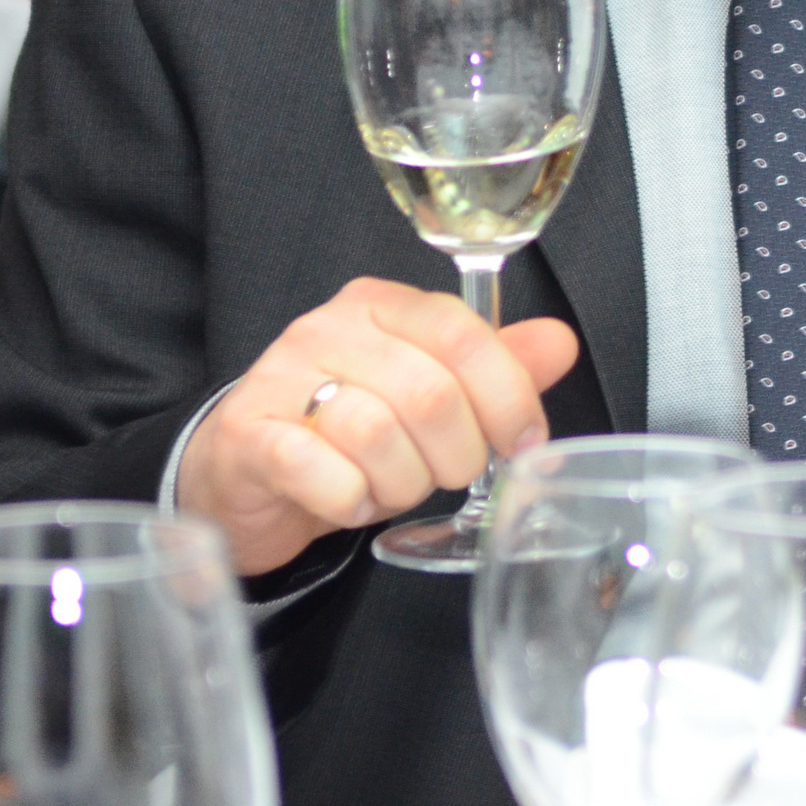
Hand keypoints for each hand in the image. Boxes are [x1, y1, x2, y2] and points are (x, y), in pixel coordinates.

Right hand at [177, 277, 579, 576]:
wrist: (247, 474)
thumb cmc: (347, 434)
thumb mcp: (430, 396)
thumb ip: (494, 368)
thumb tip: (559, 342)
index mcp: (382, 306)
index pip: (463, 334)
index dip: (508, 395)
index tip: (523, 441)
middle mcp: (330, 328)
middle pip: (430, 392)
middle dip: (458, 454)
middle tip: (450, 473)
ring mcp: (282, 376)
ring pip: (376, 433)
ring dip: (402, 482)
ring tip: (393, 487)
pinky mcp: (249, 433)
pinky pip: (317, 470)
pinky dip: (347, 499)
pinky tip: (348, 500)